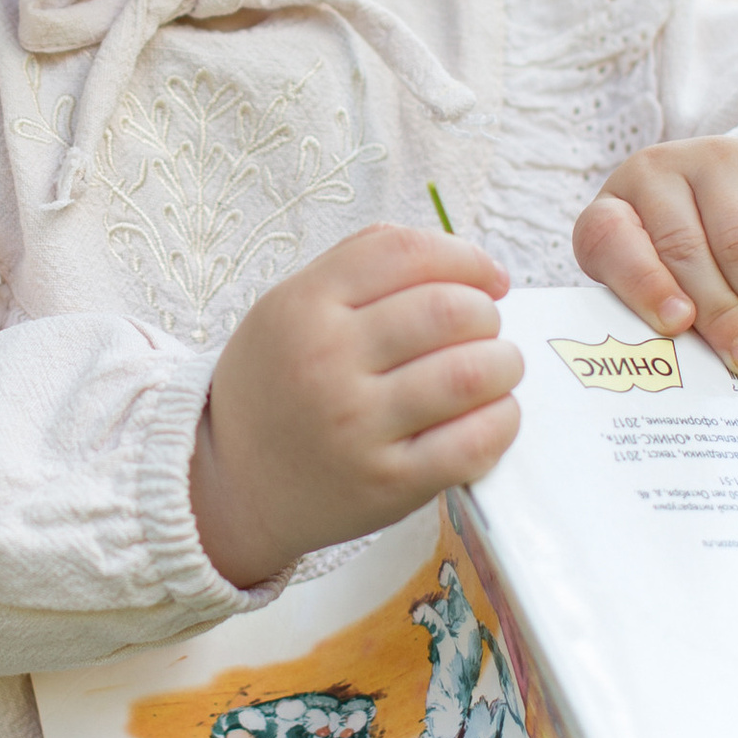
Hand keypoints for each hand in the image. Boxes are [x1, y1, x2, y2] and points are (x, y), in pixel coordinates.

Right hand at [191, 224, 521, 589]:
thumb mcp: (287, 308)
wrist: (233, 484)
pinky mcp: (387, 484)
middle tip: (484, 332)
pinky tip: (491, 414)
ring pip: (470, 374)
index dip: (466, 258)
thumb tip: (463, 258)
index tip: (488, 279)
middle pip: (449, 309)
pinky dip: (502, 420)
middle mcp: (327, 361)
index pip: (406, 254)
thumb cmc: (277, 387)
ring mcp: (357, 426)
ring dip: (503, 364)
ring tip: (496, 369)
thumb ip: (359, 264)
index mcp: (304, 306)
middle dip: (487, 314)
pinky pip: (474, 442)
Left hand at [574, 140, 737, 376]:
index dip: (642, 284)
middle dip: (722, 315)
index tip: (677, 324)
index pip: (609, 239)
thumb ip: (671, 318)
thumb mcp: (667, 288)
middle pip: (685, 249)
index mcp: (614, 210)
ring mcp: (718, 160)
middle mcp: (658, 173)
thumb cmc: (696, 266)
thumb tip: (702, 365)